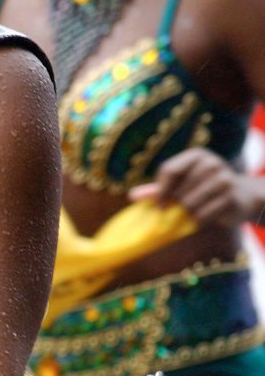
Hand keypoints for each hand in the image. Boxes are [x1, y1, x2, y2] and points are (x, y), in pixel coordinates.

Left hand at [129, 147, 251, 229]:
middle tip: (184, 208)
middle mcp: (211, 163)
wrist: (242, 195)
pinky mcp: (231, 198)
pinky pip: (203, 215)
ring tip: (195, 211)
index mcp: (196, 155)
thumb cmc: (204, 188)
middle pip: (179, 191)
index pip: (169, 170)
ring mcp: (224, 179)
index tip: (159, 206)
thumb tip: (133, 195)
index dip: (160, 191)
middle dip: (177, 205)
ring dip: (188, 214)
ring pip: (190, 205)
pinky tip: (206, 216)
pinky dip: (199, 221)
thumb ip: (159, 188)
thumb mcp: (183, 183)